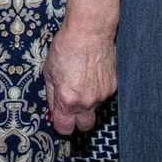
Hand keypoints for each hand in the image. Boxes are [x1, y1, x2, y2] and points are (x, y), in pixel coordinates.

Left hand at [43, 21, 117, 135]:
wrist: (89, 33)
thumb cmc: (67, 47)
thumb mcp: (49, 72)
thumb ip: (51, 95)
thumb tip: (53, 110)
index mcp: (67, 99)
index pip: (65, 128)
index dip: (61, 125)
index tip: (60, 120)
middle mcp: (86, 101)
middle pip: (85, 127)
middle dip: (78, 121)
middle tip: (71, 109)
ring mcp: (102, 95)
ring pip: (94, 109)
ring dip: (87, 102)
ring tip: (81, 81)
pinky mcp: (113, 87)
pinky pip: (103, 96)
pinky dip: (97, 90)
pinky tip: (91, 76)